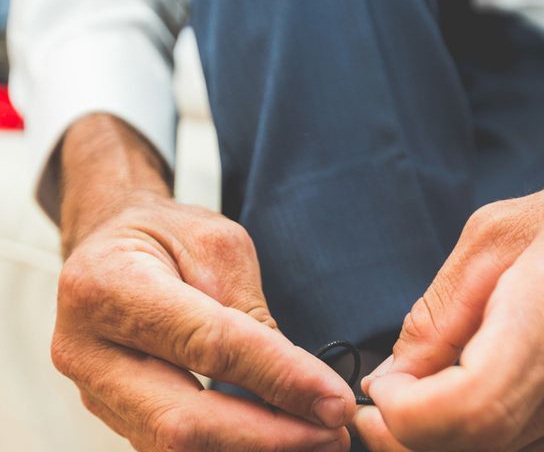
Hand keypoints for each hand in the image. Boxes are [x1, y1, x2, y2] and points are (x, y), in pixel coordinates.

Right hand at [52, 115, 354, 450]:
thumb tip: (295, 384)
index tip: (334, 399)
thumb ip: (249, 311)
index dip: (277, 377)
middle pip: (182, 421)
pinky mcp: (113, 411)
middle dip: (268, 437)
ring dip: (253, 450)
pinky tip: (275, 438)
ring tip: (315, 439)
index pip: (206, 344)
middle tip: (332, 433)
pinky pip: (172, 446)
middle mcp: (88, 349)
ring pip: (175, 447)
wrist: (114, 244)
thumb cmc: (166, 234)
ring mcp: (94, 389)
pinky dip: (229, 447)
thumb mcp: (217, 244)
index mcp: (108, 286)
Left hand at [355, 161, 543, 451]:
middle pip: (481, 446)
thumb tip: (392, 378)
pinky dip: (492, 441)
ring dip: (449, 439)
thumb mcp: (491, 239)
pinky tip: (477, 400)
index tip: (384, 389)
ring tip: (428, 391)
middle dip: (409, 434)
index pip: (476, 403)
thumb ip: (437, 314)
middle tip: (383, 401)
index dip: (412, 413)